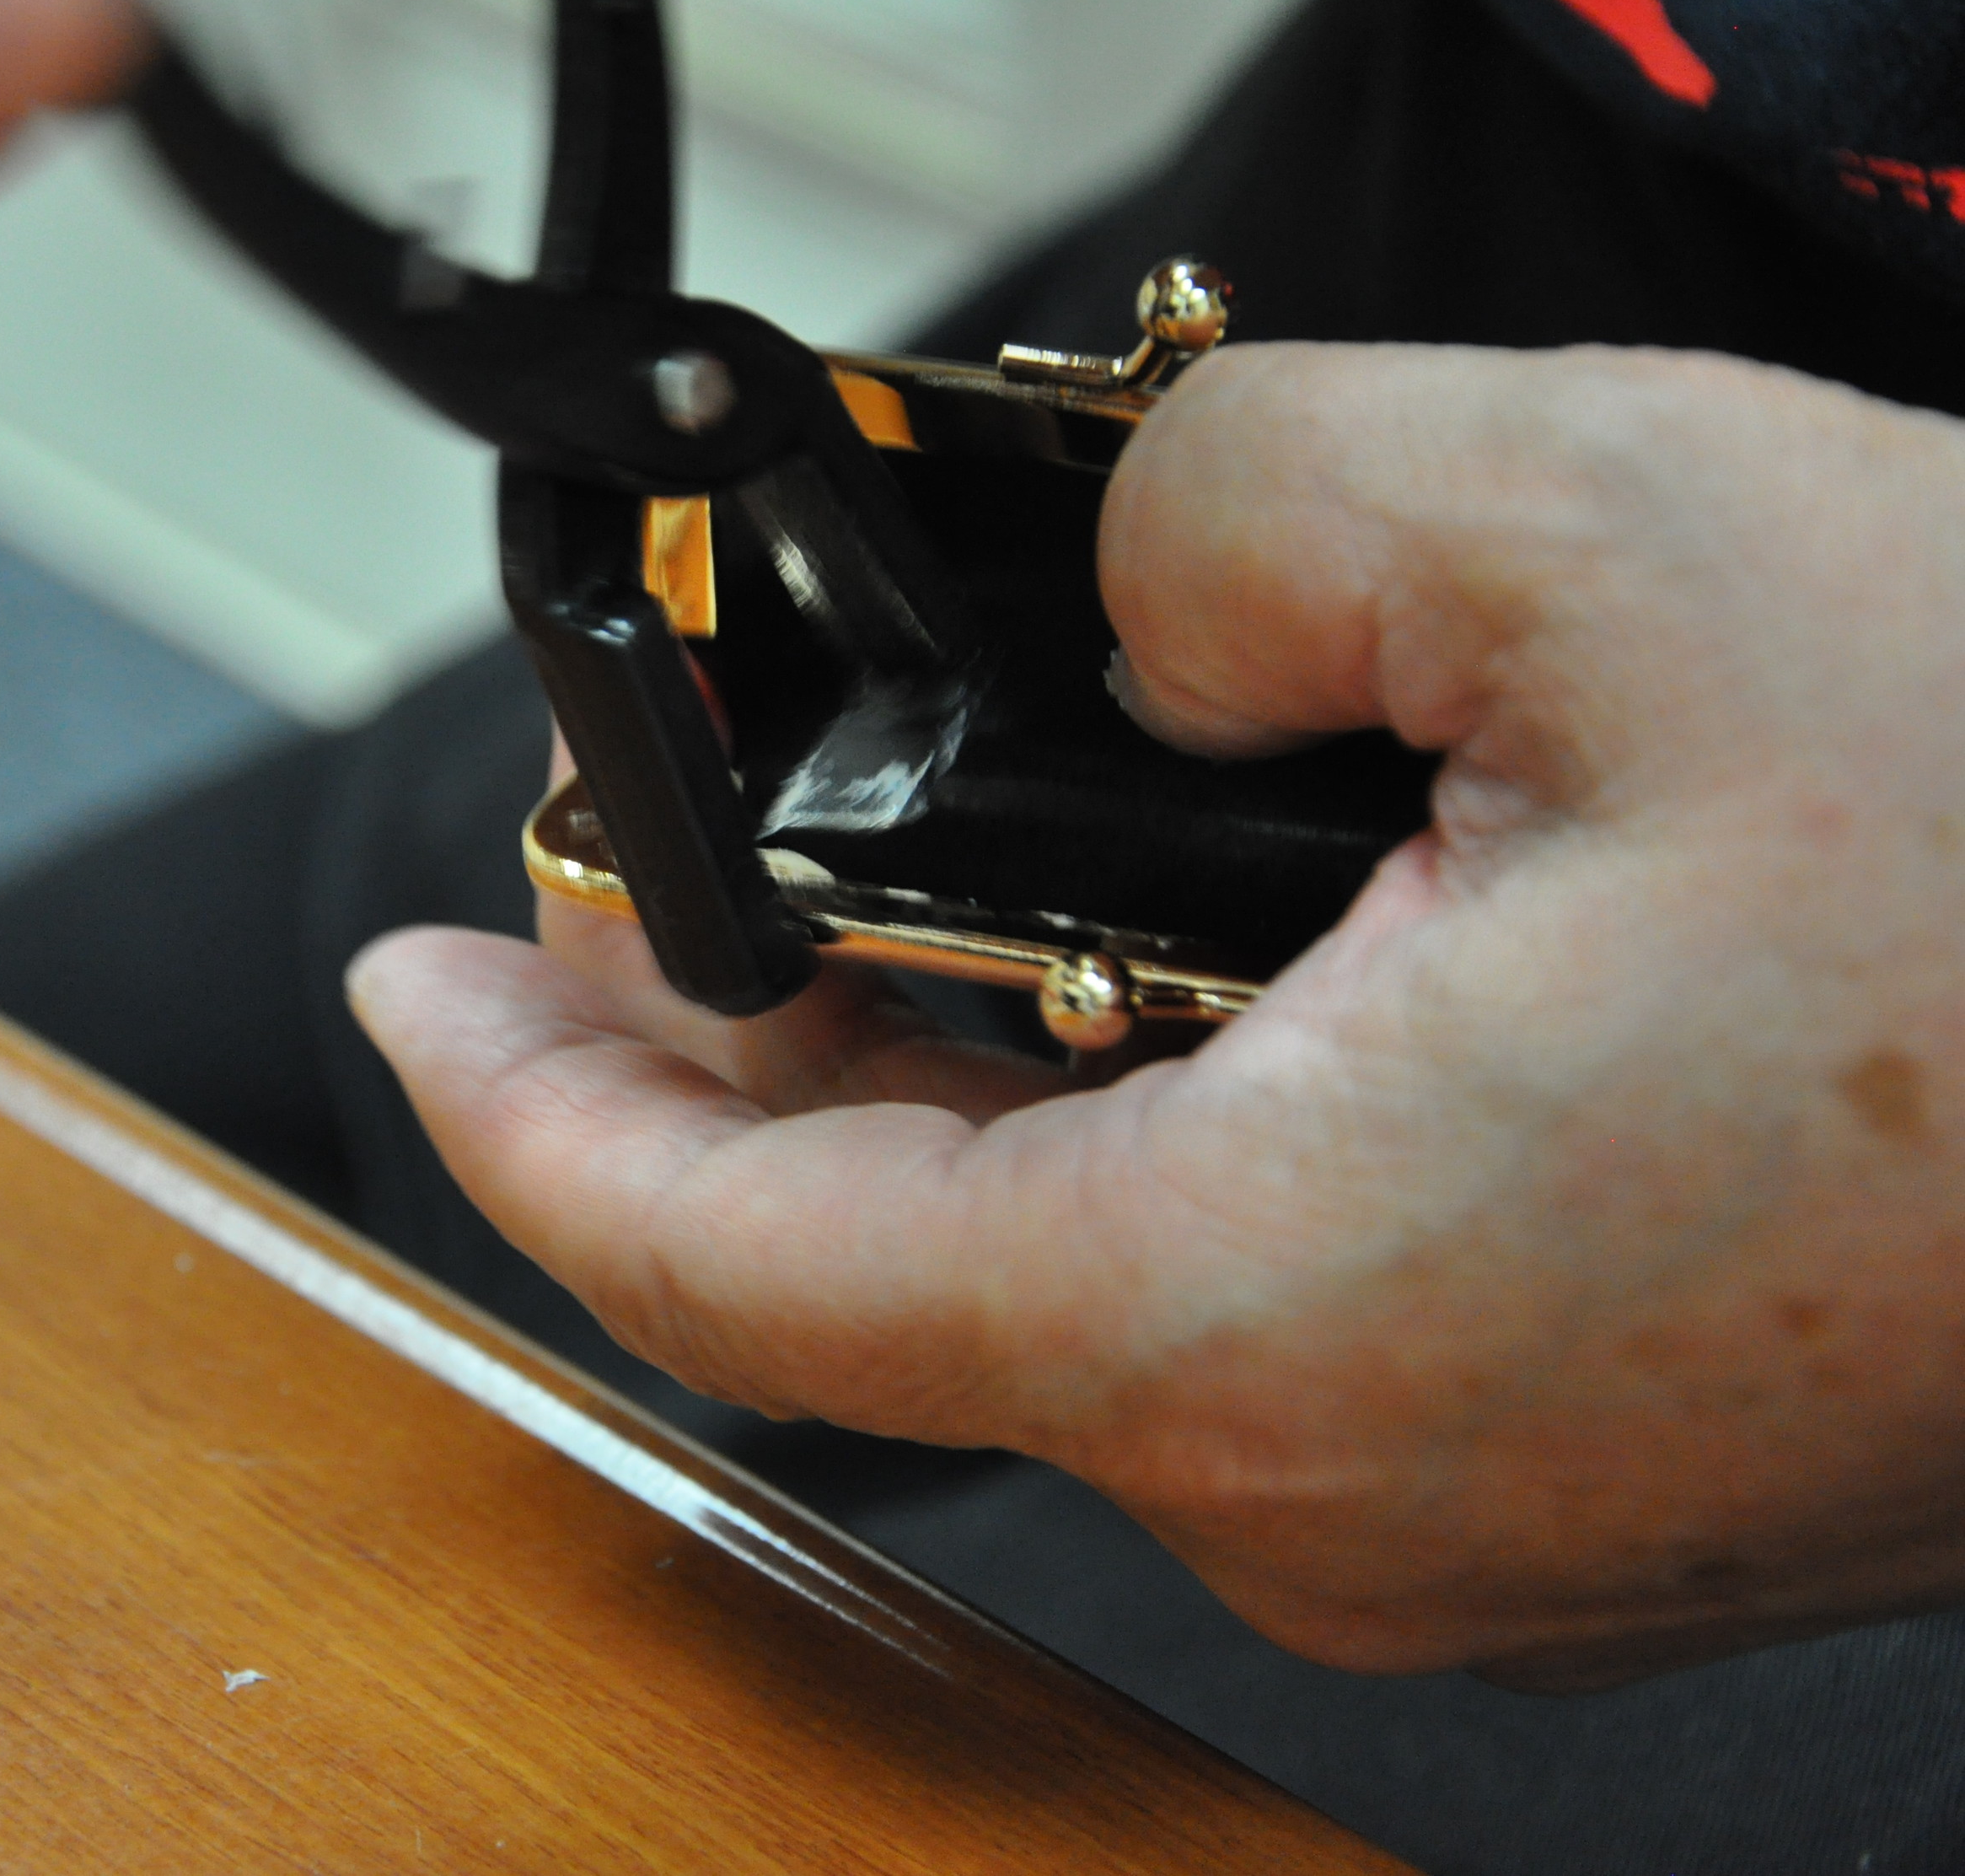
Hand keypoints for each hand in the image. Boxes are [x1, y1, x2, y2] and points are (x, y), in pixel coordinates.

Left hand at [351, 343, 1964, 1688]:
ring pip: (1052, 1283)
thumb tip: (1120, 582)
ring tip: (907, 875)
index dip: (521, 1105)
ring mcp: (1431, 1520)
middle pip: (873, 1264)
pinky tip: (1160, 977)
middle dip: (741, 1044)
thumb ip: (1247, 508)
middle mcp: (1320, 1484)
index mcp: (1261, 1303)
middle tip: (672, 857)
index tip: (422, 986)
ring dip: (953, 1081)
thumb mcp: (1606, 538)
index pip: (723, 1255)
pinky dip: (1133, 1141)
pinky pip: (1228, 1311)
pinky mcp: (1536, 1485)